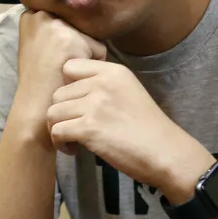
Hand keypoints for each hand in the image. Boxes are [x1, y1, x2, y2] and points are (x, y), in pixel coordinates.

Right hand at [13, 10, 106, 148]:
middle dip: (78, 45)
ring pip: (90, 37)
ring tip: (65, 70)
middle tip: (60, 65)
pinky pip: (98, 50)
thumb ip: (56, 30)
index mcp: (31, 15)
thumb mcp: (42, 45)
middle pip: (81, 26)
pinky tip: (73, 74)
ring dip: (85, 54)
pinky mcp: (69, 39)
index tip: (56, 57)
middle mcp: (40, 14)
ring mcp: (53, 24)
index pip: (70, 20)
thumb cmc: (44, 80)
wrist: (36, 106)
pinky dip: (93, 63)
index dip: (69, 41)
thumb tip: (85, 20)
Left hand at [45, 58, 213, 192]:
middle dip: (62, 112)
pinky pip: (56, 131)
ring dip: (58, 128)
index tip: (76, 104)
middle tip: (74, 128)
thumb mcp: (130, 92)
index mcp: (113, 71)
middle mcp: (101, 83)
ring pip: (52, 112)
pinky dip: (61, 143)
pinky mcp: (88, 128)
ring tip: (73, 140)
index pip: (69, 66)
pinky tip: (74, 149)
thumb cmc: (149, 128)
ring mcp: (94, 105)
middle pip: (57, 93)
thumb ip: (104, 85)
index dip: (67, 87)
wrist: (165, 151)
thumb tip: (72, 93)